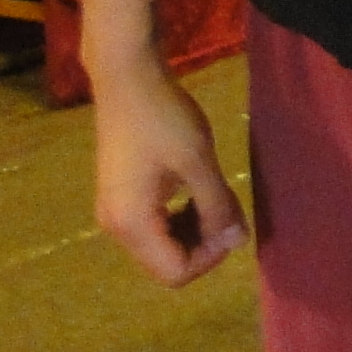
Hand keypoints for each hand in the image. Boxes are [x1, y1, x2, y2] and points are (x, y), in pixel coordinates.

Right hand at [90, 55, 249, 285]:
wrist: (127, 78)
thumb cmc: (164, 118)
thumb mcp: (199, 164)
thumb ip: (218, 207)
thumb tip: (237, 242)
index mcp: (132, 224)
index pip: (175, 272)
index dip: (211, 258)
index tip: (232, 224)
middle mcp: (116, 227)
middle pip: (166, 263)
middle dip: (204, 245)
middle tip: (228, 211)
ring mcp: (114, 212)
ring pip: (161, 246)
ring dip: (193, 232)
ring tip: (215, 199)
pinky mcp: (119, 197)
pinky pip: (153, 226)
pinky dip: (178, 219)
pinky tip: (195, 191)